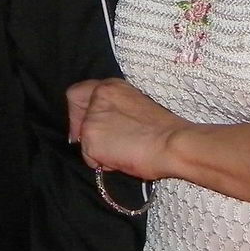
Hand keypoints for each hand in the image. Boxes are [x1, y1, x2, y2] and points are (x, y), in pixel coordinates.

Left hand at [67, 76, 184, 180]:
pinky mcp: (90, 139)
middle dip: (85, 134)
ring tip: (124, 153)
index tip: (85, 124)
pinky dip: (103, 164)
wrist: (173, 143)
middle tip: (103, 146)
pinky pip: (90, 159)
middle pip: (76, 119)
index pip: (77, 93)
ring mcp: (91, 119)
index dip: (77, 112)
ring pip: (84, 141)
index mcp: (110, 86)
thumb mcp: (136, 106)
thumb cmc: (164, 130)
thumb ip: (115, 110)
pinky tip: (123, 160)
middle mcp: (96, 98)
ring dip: (100, 151)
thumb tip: (107, 127)